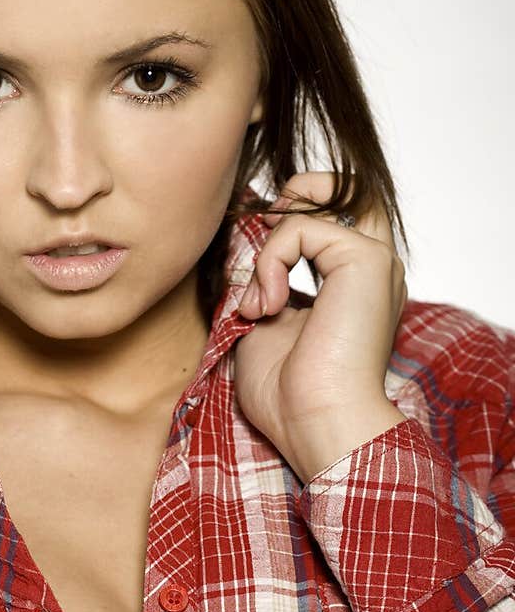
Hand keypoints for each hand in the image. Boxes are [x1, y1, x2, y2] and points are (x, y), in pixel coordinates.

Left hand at [231, 171, 408, 482]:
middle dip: (293, 198)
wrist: (315, 423)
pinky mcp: (366, 260)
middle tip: (259, 245)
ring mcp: (374, 262)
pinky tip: (267, 305)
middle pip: (345, 188)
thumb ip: (257, 280)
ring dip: (267, 249)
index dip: (283, 224)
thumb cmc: (288, 394)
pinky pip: (302, 226)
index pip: (326, 222)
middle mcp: (371, 269)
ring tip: (257, 303)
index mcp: (352, 287)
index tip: (251, 270)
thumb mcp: (261, 324)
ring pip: (315, 205)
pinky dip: (270, 260)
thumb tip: (237, 246)